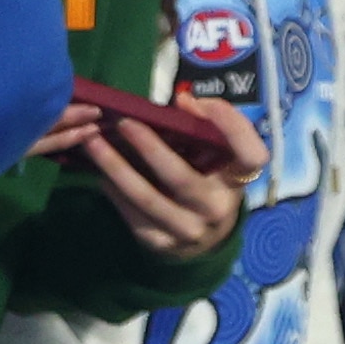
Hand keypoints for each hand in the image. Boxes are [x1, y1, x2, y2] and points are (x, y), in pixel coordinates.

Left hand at [65, 101, 254, 255]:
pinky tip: (99, 173)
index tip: (191, 102)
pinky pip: (131, 213)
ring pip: (147, 197)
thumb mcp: (216, 161)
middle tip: (122, 123)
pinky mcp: (162, 243)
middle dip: (149, 148)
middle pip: (181, 177)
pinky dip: (113, 190)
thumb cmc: (206, 184)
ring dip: (115, 167)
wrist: (202, 240)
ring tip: (93, 142)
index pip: (252, 155)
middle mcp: (219, 207)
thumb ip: (203, 131)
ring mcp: (190, 229)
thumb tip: (182, 100)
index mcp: (238, 180)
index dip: (229, 127)